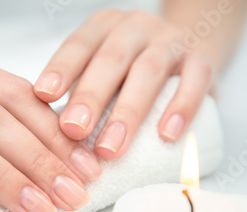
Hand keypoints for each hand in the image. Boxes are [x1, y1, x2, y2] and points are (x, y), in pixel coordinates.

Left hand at [34, 10, 214, 158]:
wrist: (191, 39)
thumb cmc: (134, 66)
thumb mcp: (105, 66)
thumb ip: (84, 89)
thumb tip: (54, 136)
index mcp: (104, 28)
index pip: (79, 45)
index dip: (61, 69)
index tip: (43, 97)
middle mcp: (135, 28)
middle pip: (111, 60)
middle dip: (91, 97)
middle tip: (74, 131)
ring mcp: (171, 41)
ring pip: (149, 71)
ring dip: (128, 112)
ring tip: (111, 148)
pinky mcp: (203, 58)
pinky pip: (195, 80)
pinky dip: (181, 107)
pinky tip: (167, 135)